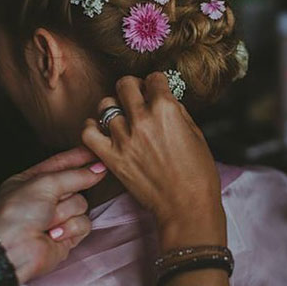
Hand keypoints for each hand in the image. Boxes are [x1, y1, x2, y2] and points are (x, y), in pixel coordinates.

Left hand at [0, 147, 106, 282]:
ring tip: (49, 221)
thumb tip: (97, 170)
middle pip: (75, 184)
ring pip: (81, 204)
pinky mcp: (66, 235)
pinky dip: (70, 228)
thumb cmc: (17, 214)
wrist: (13, 250)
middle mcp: (44, 199)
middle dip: (69, 190)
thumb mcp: (45, 183)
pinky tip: (54, 234)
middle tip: (60, 196)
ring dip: (65, 212)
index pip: (60, 163)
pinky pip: (83, 224)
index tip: (96, 152)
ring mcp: (56, 217)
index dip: (78, 157)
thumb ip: (75, 175)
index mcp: (31, 181)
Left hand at [81, 73, 225, 250]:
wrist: (187, 207)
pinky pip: (88, 132)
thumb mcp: (196, 134)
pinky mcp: (112, 158)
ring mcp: (124, 139)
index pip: (154, 78)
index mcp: (167, 110)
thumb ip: (177, 112)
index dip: (156, 83)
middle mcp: (143, 119)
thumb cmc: (197, 174)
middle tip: (137, 97)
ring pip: (105, 105)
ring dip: (114, 107)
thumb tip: (165, 99)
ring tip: (121, 116)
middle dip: (132, 87)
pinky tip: (102, 129)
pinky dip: (92, 127)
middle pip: (125, 84)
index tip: (156, 89)